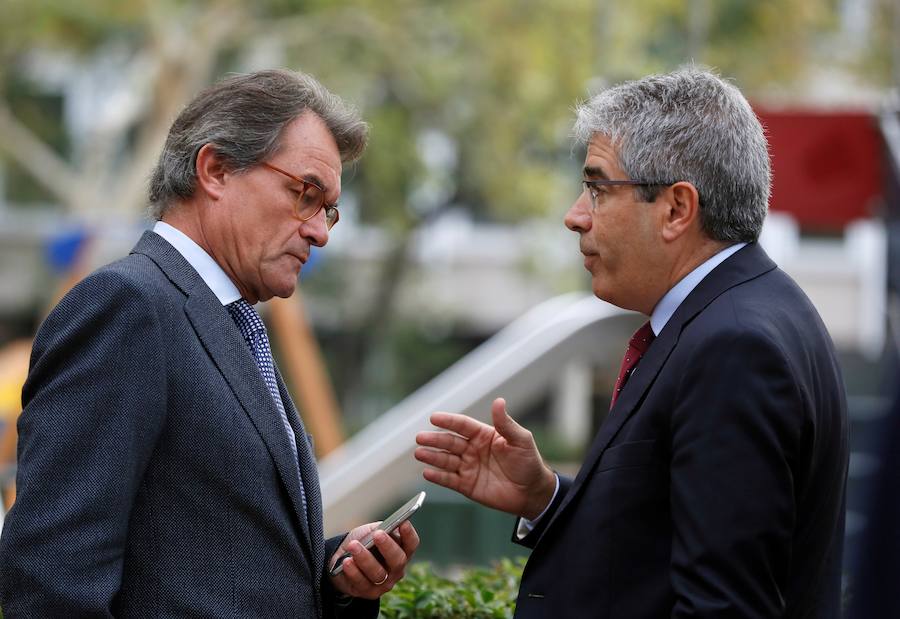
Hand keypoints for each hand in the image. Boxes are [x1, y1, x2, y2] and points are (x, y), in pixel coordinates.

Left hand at [328, 520, 418, 598]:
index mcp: (402, 551)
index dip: (409, 534)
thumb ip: (379, 529)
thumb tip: (383, 530)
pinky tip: (346, 561)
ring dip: (364, 558)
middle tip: (377, 534)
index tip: (403, 522)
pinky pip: (361, 582)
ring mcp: (384, 583)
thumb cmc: (363, 543)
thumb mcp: (372, 531)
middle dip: (388, 546)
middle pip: (398, 560)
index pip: (411, 544)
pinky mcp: (369, 593)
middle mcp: (397, 569)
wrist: (343, 560)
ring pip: (378, 573)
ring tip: (353, 545)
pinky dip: (353, 571)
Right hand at [415, 397, 555, 519]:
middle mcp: (473, 449)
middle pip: (450, 442)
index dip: (448, 421)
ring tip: (420, 453)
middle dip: (435, 439)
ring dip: (432, 456)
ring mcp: (468, 467)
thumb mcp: (520, 440)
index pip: (462, 425)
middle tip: (420, 437)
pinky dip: (438, 477)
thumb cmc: (529, 463)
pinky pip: (449, 480)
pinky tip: (427, 473)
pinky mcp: (467, 485)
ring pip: (446, 460)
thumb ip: (506, 423)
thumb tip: (498, 401)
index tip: (434, 417)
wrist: (533, 492)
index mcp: (483, 435)